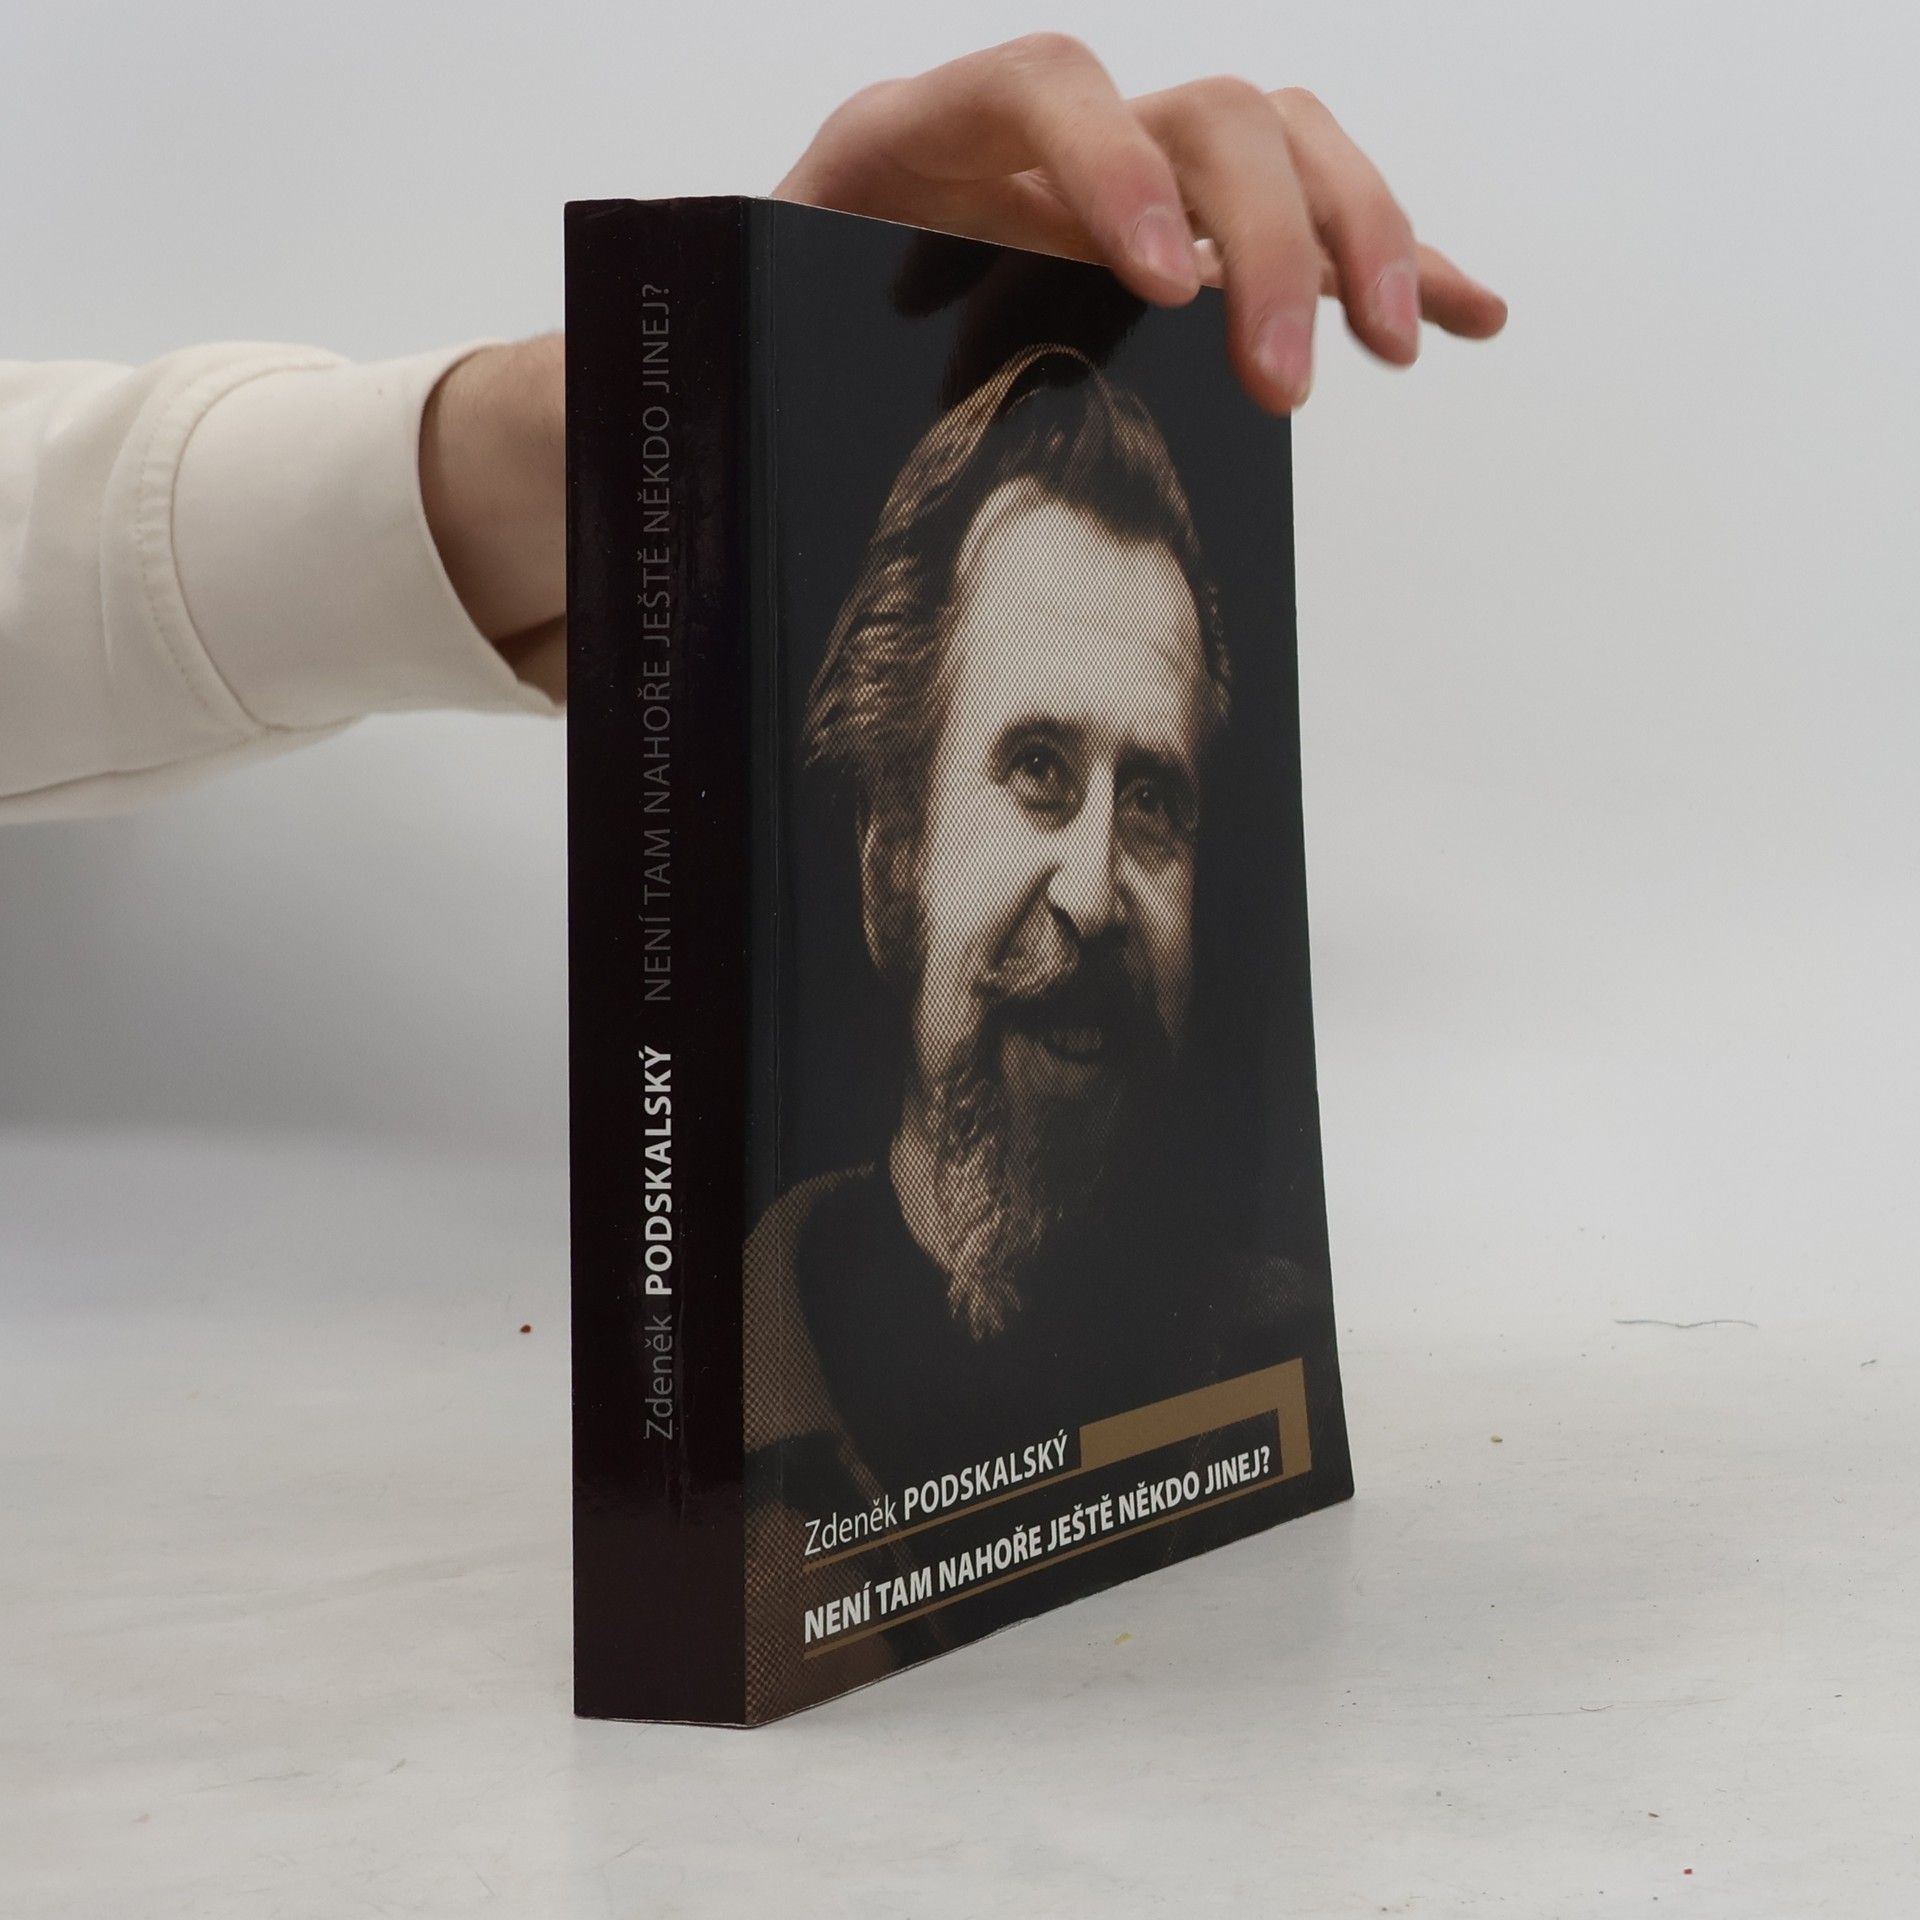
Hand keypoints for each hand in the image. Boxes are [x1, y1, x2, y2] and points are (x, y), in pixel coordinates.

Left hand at [425, 40, 1506, 702]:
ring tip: (1405, 344)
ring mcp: (1119, 195)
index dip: (1117, 165)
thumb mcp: (686, 373)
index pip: (1042, 89)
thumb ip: (679, 386)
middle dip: (1268, 235)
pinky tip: (1470, 316)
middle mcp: (1031, 154)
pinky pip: (1304, 236)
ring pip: (1279, 148)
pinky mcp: (1173, 257)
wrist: (753, 374)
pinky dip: (1396, 263)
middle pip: (1202, 110)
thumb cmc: (715, 384)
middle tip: (1298, 378)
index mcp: (910, 151)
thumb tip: (632, 489)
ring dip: (1358, 236)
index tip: (1158, 282)